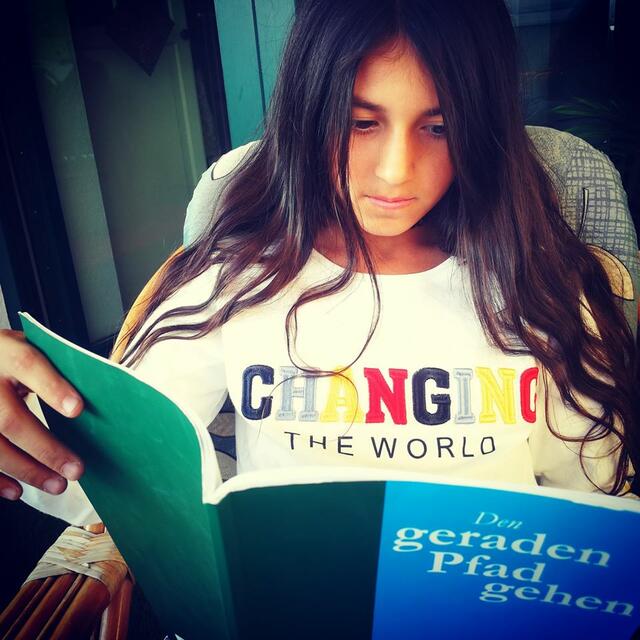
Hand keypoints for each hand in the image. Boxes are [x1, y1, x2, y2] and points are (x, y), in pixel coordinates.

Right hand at [0, 329, 83, 499]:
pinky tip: (17, 491)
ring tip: (57, 484)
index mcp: (5, 351)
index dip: (52, 388)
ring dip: (26, 470)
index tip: (77, 409)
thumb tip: (96, 398)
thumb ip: (55, 367)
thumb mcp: (29, 346)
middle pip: (10, 418)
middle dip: (45, 448)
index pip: (28, 365)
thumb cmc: (8, 355)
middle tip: (77, 469)